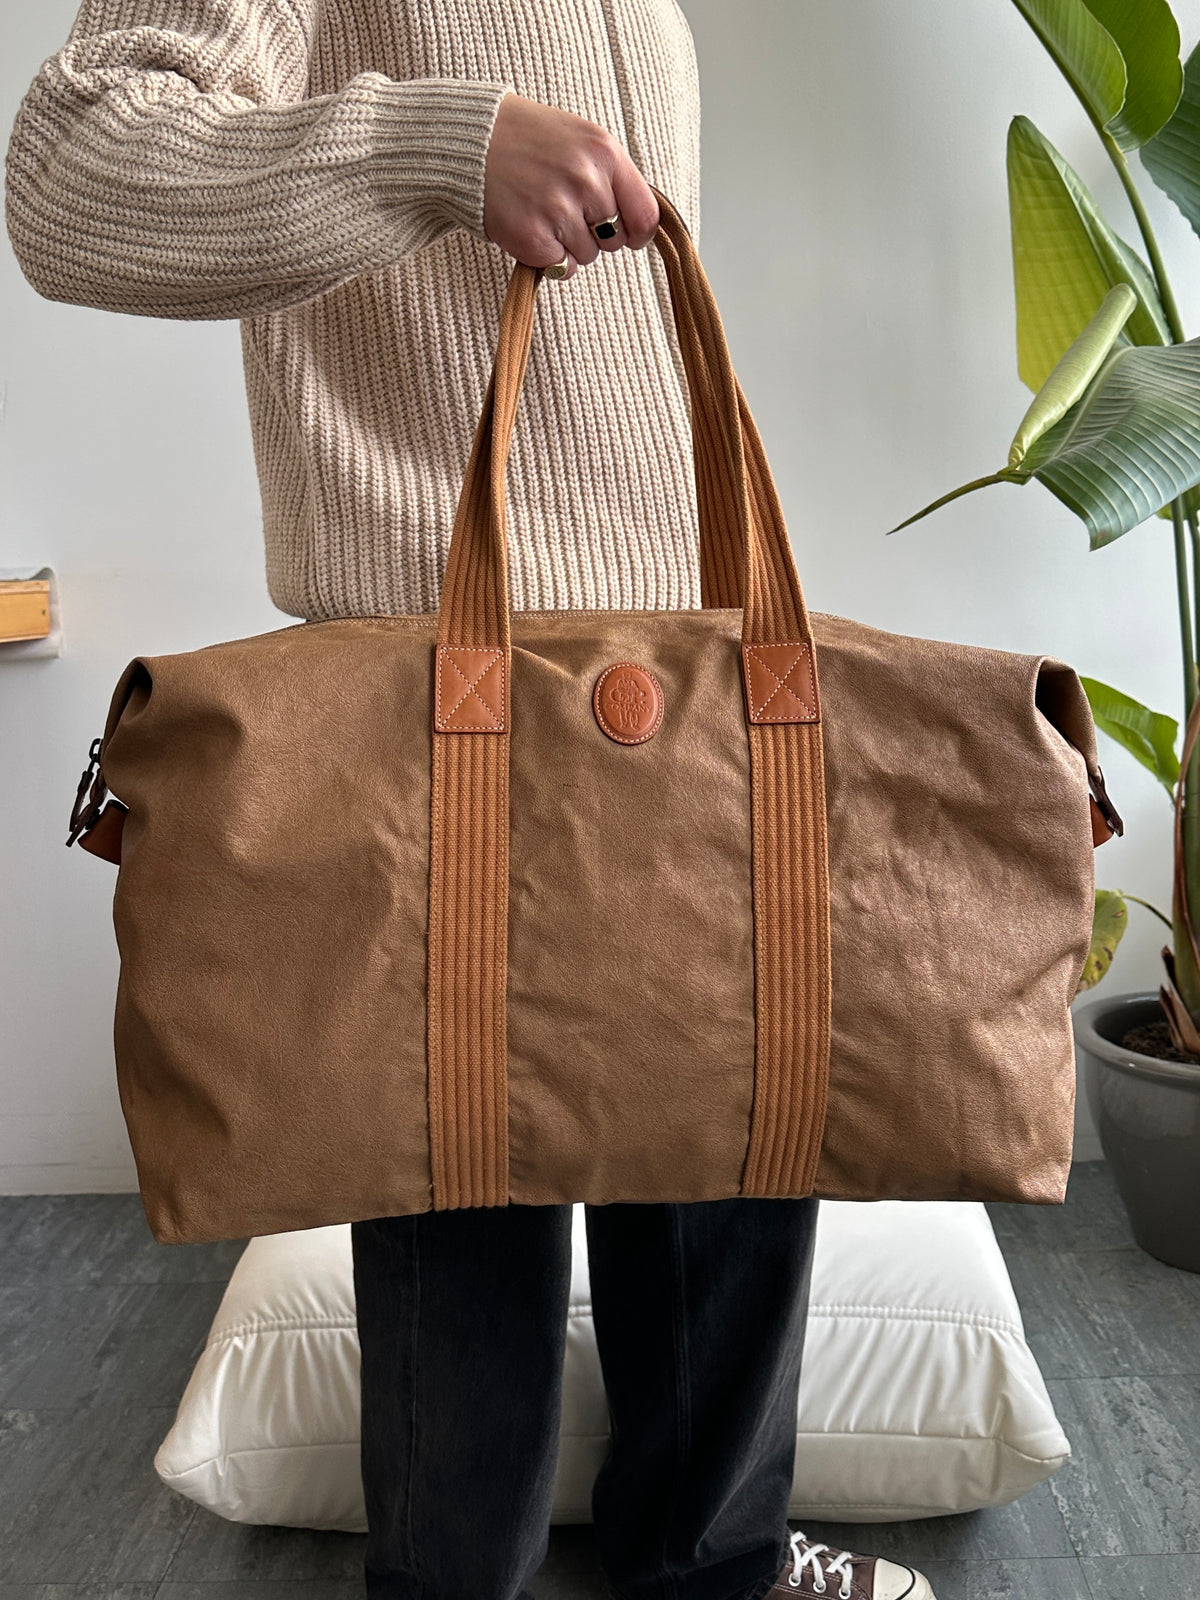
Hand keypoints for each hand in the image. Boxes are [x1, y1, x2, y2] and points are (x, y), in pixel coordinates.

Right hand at [483, 92, 660, 278]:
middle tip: (562, 207)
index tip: (626, 234)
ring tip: (541, 212)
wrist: (471, 141)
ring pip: (587, 256)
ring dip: (567, 244)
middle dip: (593, 233)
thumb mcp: (581, 140)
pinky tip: (530, 228)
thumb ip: (612, 176)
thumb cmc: (529, 140)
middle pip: (614, 240)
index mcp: (605, 153)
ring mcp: (558, 209)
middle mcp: (586, 181)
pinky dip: (546, 257)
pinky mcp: (533, 237)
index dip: (637, 232)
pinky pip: (560, 268)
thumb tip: (640, 223)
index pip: (646, 216)